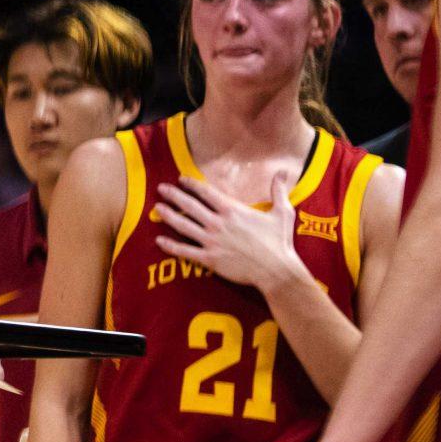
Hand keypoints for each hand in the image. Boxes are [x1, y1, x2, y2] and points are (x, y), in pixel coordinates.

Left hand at [154, 174, 300, 290]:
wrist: (276, 270)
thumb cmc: (279, 242)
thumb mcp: (282, 212)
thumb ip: (278, 191)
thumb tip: (284, 171)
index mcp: (232, 210)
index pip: (206, 193)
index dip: (192, 184)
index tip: (181, 179)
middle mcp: (218, 223)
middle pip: (190, 206)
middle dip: (174, 195)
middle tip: (161, 188)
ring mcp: (211, 241)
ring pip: (183, 226)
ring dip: (168, 216)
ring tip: (156, 208)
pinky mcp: (209, 259)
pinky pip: (185, 251)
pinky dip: (170, 246)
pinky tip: (159, 240)